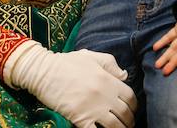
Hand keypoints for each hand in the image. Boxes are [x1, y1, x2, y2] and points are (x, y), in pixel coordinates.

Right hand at [9, 45, 136, 127]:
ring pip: (115, 126)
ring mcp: (94, 109)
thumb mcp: (90, 57)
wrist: (43, 71)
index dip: (133, 106)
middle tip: (127, 124)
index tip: (131, 110)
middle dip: (129, 121)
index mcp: (108, 80)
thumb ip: (110, 64)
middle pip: (125, 114)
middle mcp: (105, 95)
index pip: (130, 97)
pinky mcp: (81, 119)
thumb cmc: (65, 62)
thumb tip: (124, 76)